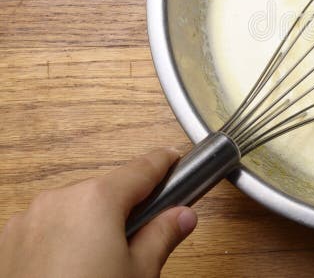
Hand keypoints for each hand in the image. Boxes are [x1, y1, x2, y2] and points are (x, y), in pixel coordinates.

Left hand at [0, 148, 196, 277]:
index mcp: (96, 200)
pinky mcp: (8, 242)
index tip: (173, 162)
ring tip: (103, 263)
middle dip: (127, 208)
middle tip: (145, 236)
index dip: (164, 164)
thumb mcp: (139, 273)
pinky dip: (64, 239)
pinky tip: (74, 268)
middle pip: (106, 191)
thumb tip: (181, 216)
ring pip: (75, 208)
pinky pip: (48, 227)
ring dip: (93, 224)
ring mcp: (28, 220)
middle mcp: (58, 200)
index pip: (141, 168)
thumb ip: (163, 235)